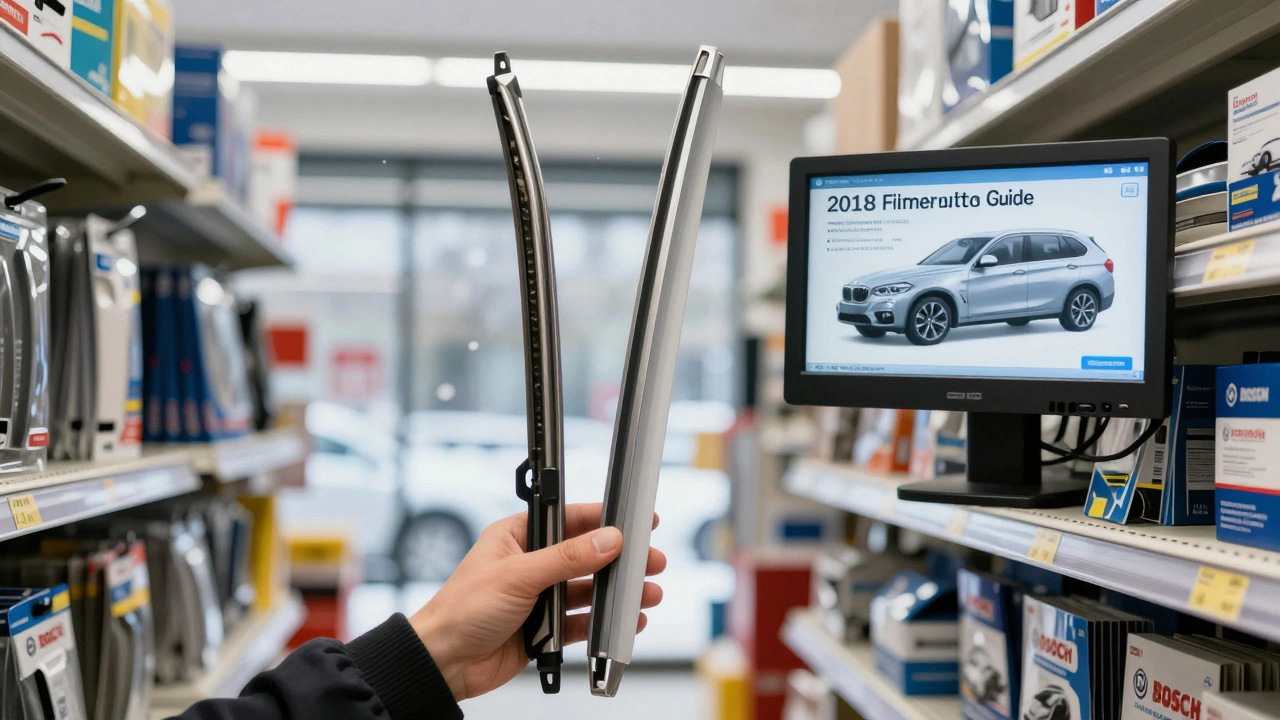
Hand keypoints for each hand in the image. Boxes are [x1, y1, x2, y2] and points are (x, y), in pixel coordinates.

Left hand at [408, 502, 664, 700]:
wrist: (444, 662)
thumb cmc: (460, 610)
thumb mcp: (518, 575)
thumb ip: (566, 558)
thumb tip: (606, 539)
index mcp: (517, 536)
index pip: (568, 519)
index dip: (603, 518)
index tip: (634, 518)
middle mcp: (530, 563)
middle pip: (585, 556)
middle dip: (619, 560)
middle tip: (650, 561)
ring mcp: (538, 596)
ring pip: (587, 590)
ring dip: (615, 594)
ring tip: (645, 594)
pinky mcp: (543, 628)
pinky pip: (580, 621)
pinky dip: (601, 622)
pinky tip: (622, 623)